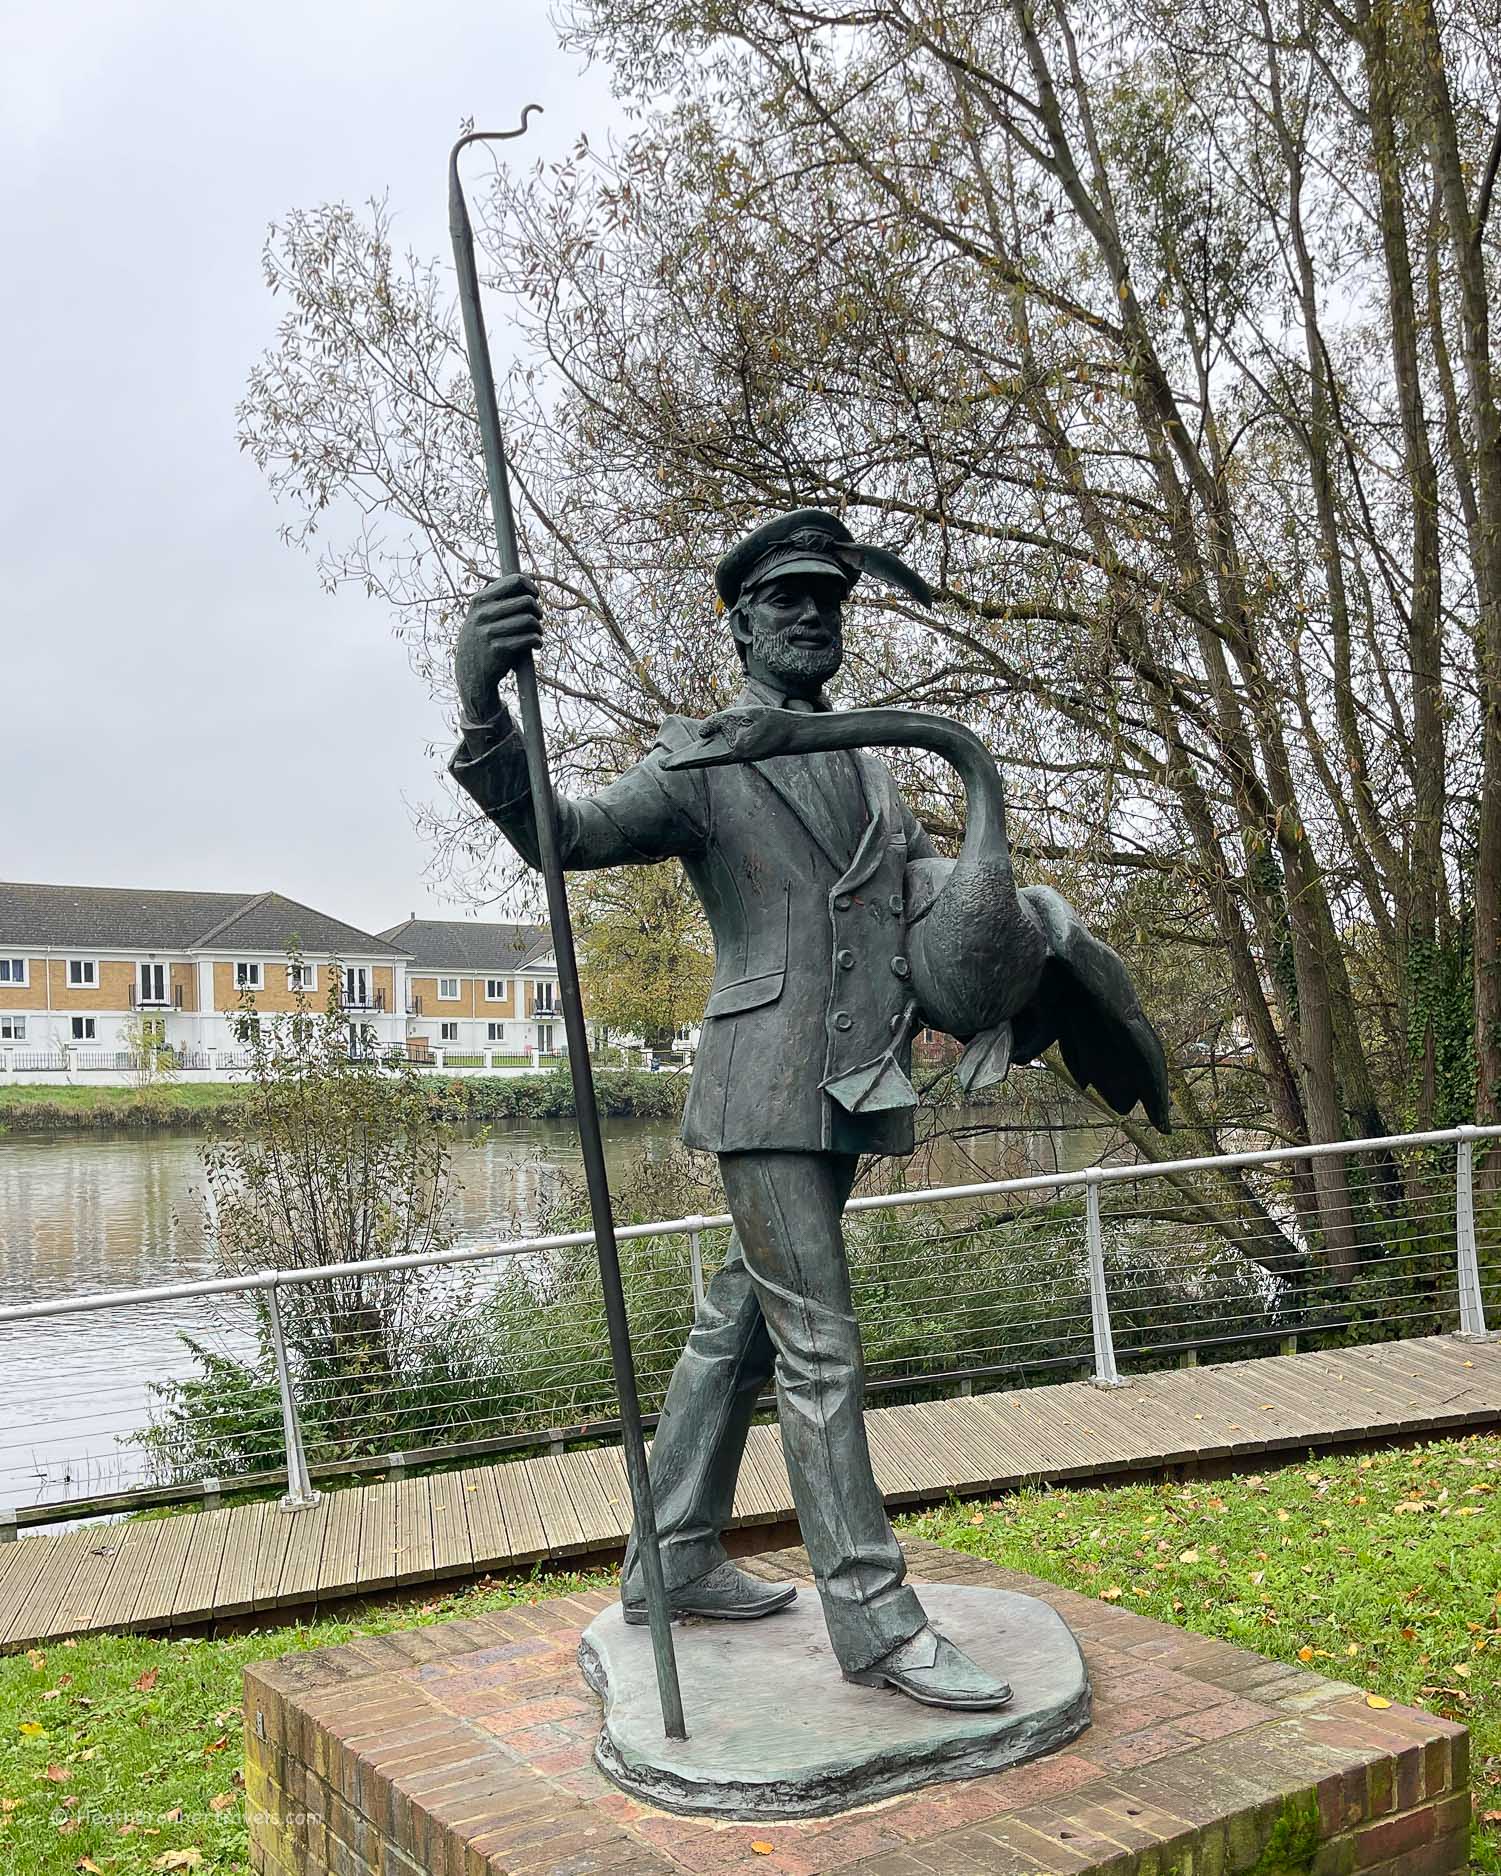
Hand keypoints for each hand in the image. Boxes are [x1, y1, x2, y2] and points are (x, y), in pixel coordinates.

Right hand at [455, 573, 542, 721]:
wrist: (471, 672)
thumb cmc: (483, 639)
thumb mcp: (481, 615)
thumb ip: (498, 598)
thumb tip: (526, 580)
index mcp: (479, 601)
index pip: (513, 581)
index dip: (530, 587)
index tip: (534, 596)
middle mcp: (482, 614)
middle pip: (526, 601)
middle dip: (537, 610)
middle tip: (538, 618)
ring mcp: (489, 632)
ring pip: (529, 620)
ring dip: (539, 628)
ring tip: (537, 633)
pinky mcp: (499, 650)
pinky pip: (529, 638)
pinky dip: (537, 641)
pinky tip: (536, 644)